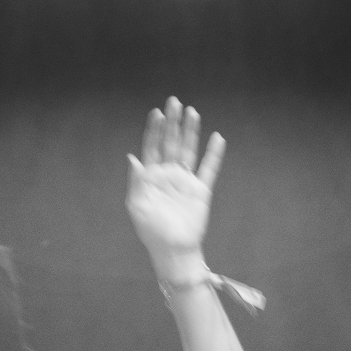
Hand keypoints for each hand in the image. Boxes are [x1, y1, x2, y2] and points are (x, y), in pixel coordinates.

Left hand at [127, 97, 224, 271]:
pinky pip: (208, 169)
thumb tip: (133, 158)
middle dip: (172, 123)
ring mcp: (185, 181)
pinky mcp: (200, 190)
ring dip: (190, 131)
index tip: (156, 112)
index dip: (154, 130)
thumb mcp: (137, 205)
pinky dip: (214, 154)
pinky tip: (217, 138)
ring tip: (192, 112)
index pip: (152, 147)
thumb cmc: (151, 230)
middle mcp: (168, 174)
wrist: (173, 249)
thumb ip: (136, 181)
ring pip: (188, 150)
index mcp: (150, 177)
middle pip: (171, 142)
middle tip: (174, 102)